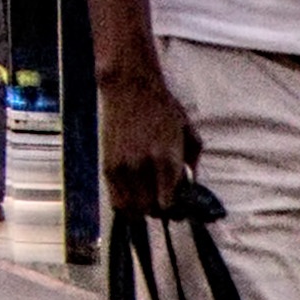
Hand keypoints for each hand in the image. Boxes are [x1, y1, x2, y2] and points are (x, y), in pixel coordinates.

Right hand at [95, 57, 202, 216]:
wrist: (130, 88)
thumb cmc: (163, 108)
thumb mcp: (189, 133)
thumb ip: (192, 164)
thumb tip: (189, 187)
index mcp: (167, 160)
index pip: (170, 205)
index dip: (176, 210)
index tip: (179, 206)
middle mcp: (143, 167)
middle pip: (150, 210)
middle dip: (159, 211)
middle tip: (164, 201)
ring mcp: (122, 167)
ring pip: (131, 209)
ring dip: (141, 209)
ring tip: (147, 198)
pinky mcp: (108, 165)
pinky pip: (115, 199)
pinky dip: (125, 204)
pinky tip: (133, 194)